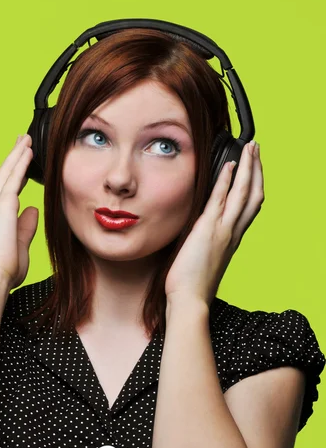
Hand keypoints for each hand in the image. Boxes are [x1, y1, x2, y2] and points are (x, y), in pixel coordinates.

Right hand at [0, 134, 38, 290]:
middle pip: (3, 175)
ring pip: (6, 172)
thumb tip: (33, 210)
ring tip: (26, 139)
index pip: (6, 189)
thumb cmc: (5, 268)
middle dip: (13, 157)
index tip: (22, 162)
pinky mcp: (3, 206)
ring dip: (16, 154)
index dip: (14, 174)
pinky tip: (28, 151)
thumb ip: (26, 226)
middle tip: (22, 141)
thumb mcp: (21, 245)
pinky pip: (14, 179)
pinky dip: (21, 163)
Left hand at [164, 141, 263, 305]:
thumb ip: (206, 241)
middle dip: (257, 170)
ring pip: (244, 192)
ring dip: (249, 167)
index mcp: (232, 239)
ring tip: (251, 148)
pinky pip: (221, 199)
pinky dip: (227, 180)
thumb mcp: (204, 258)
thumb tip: (198, 232)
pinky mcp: (209, 229)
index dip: (254, 186)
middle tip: (257, 150)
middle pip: (254, 195)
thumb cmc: (191, 284)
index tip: (253, 171)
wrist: (190, 299)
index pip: (249, 207)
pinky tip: (230, 165)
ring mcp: (223, 230)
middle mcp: (233, 232)